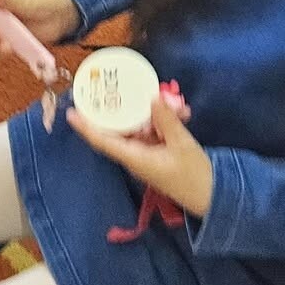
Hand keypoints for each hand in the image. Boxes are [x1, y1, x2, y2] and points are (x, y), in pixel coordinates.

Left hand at [67, 90, 213, 214]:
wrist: (213, 196)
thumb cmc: (194, 175)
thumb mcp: (182, 145)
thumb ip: (167, 120)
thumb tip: (152, 98)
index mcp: (134, 158)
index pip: (103, 141)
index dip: (86, 127)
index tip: (71, 112)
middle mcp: (135, 156)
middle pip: (120, 129)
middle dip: (125, 108)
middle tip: (124, 88)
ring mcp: (146, 155)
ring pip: (140, 128)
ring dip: (154, 114)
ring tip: (174, 102)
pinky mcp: (158, 153)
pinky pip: (154, 132)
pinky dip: (164, 122)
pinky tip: (183, 112)